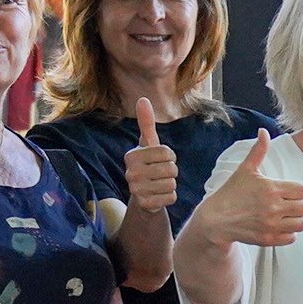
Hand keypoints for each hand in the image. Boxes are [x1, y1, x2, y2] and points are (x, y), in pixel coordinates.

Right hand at [124, 97, 179, 213]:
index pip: (167, 152)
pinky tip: (160, 195)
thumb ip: (146, 123)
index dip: (170, 156)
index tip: (161, 159)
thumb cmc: (148, 164)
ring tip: (160, 183)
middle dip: (172, 171)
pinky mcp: (144, 204)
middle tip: (162, 173)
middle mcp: (130, 172)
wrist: (143, 194)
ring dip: (171, 184)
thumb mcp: (148, 144)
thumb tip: (143, 99)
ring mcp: (136, 189)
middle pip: (171, 169)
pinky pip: (171, 198)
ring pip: (172, 184)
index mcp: (132, 155)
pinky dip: (170, 197)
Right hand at [197, 140, 302, 247]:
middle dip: (300, 204)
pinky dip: (289, 233)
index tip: (290, 191)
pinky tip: (280, 226)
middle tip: (291, 204)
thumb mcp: (245, 170)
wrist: (216, 219)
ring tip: (287, 215)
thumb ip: (258, 151)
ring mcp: (271, 225)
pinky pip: (292, 238)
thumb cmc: (231, 192)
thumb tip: (263, 131)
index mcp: (271, 188)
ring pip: (301, 224)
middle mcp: (273, 208)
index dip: (299, 190)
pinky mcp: (268, 239)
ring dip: (296, 219)